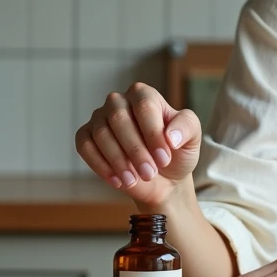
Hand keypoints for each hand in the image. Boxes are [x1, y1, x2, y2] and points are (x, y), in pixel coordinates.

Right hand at [74, 82, 200, 207]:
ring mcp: (100, 118)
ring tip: (134, 180)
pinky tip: (118, 180)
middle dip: (135, 150)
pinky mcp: (86, 136)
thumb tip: (170, 135)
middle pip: (120, 118)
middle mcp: (119, 102)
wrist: (164, 179)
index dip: (153, 133)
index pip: (144, 106)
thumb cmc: (176, 153)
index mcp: (144, 95)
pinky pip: (85, 146)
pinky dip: (100, 165)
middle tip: (150, 173)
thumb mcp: (192, 138)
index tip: (164, 158)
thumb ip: (186, 127)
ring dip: (119, 160)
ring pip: (101, 133)